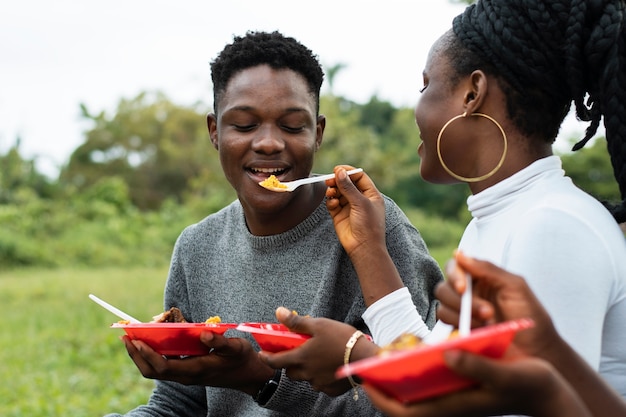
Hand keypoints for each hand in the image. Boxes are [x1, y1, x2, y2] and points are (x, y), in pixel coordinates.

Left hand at [122, 331, 274, 394]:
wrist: (249, 376)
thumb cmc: (243, 360)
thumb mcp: (236, 348)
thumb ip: (220, 341)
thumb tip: (203, 333)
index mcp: (196, 370)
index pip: (163, 366)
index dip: (147, 354)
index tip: (136, 339)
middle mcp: (186, 376)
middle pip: (152, 371)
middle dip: (136, 355)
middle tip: (126, 336)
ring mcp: (185, 376)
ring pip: (155, 371)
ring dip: (141, 356)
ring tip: (132, 338)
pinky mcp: (187, 372)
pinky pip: (162, 367)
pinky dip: (152, 356)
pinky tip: (151, 342)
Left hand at [258, 307, 378, 395]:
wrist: (365, 357)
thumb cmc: (342, 338)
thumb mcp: (319, 324)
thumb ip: (297, 321)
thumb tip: (278, 312)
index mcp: (302, 357)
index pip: (275, 361)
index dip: (266, 358)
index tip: (262, 354)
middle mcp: (307, 374)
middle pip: (290, 373)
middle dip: (289, 365)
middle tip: (296, 354)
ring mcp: (319, 383)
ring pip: (306, 379)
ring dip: (306, 371)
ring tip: (316, 359)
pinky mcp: (331, 389)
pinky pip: (320, 384)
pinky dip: (321, 377)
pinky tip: (329, 367)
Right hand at [325, 165, 385, 256]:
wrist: (363, 248)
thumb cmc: (368, 226)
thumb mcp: (360, 203)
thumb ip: (348, 187)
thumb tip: (339, 171)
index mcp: (371, 194)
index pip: (359, 177)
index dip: (349, 172)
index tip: (337, 169)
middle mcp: (360, 199)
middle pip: (346, 183)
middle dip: (338, 180)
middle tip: (329, 180)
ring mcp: (349, 207)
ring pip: (338, 192)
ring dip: (333, 190)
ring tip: (331, 193)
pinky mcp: (339, 215)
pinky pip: (332, 203)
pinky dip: (331, 201)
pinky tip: (333, 204)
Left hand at [363, 350, 591, 416]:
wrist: (548, 390)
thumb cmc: (530, 383)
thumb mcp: (506, 374)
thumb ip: (476, 367)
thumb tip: (444, 354)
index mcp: (455, 405)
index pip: (407, 412)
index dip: (382, 398)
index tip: (365, 379)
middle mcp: (449, 401)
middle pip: (405, 401)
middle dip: (383, 386)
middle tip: (369, 363)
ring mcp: (454, 394)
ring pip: (416, 390)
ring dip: (398, 376)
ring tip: (385, 354)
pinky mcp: (461, 384)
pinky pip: (430, 380)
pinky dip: (418, 367)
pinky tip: (415, 350)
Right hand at [435, 251, 560, 359]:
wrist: (537, 350)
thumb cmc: (530, 316)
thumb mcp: (515, 286)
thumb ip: (488, 268)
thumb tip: (459, 254)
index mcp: (480, 278)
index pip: (454, 267)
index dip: (454, 276)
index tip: (463, 289)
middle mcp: (467, 294)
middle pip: (444, 288)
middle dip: (461, 302)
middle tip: (488, 313)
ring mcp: (461, 314)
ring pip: (442, 308)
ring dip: (462, 317)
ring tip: (488, 325)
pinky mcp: (459, 333)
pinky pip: (445, 328)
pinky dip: (457, 329)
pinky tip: (476, 334)